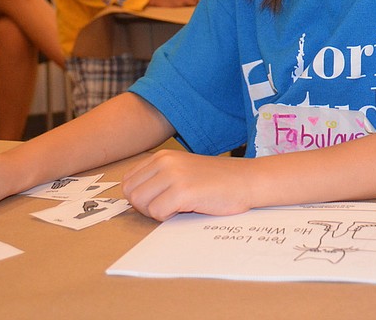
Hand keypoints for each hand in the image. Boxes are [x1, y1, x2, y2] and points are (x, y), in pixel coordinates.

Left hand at [122, 150, 253, 219]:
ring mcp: (173, 175)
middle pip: (131, 194)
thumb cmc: (217, 181)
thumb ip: (159, 178)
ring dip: (157, 213)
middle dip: (146, 207)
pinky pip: (157, 213)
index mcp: (162, 156)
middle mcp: (165, 162)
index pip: (128, 182)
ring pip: (141, 204)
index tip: (160, 200)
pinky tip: (187, 209)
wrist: (247, 180)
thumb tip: (133, 198)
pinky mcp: (183, 191)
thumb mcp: (183, 170)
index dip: (141, 197)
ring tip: (179, 207)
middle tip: (169, 207)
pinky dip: (168, 218)